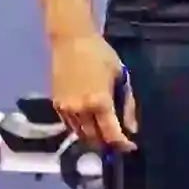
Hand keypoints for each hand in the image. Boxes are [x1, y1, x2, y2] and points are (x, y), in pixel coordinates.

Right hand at [49, 33, 136, 151]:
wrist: (71, 41)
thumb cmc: (100, 54)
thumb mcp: (121, 76)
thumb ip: (127, 104)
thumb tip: (132, 128)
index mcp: (100, 102)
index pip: (111, 133)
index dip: (122, 144)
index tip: (130, 147)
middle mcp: (81, 109)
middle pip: (95, 138)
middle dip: (108, 142)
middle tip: (118, 140)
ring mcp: (66, 109)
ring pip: (81, 134)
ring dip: (94, 137)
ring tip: (105, 134)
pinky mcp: (56, 105)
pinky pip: (70, 125)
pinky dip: (81, 129)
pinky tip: (89, 124)